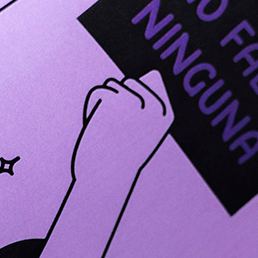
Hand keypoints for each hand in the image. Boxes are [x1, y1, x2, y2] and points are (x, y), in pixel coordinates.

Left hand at [71, 71, 173, 187]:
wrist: (104, 179)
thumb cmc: (120, 158)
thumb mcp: (139, 133)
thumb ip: (144, 107)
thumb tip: (146, 78)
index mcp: (166, 116)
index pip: (149, 86)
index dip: (132, 103)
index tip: (129, 125)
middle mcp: (155, 106)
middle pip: (130, 82)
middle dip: (117, 99)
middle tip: (115, 129)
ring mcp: (135, 101)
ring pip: (112, 85)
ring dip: (103, 105)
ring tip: (107, 129)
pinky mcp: (114, 99)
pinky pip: (98, 91)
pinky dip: (91, 107)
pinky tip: (97, 127)